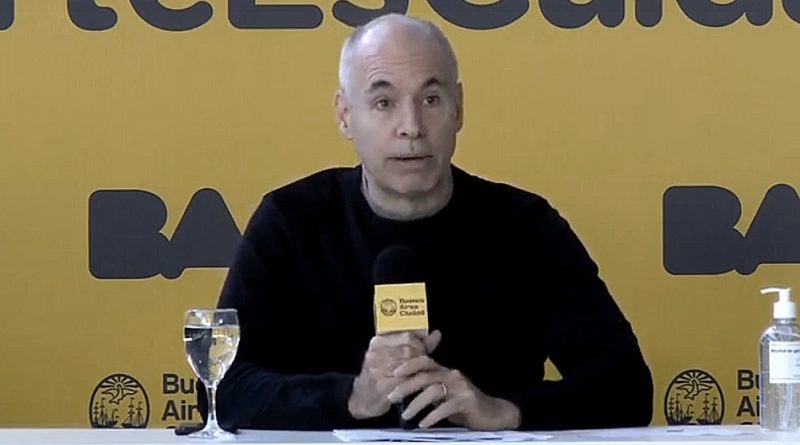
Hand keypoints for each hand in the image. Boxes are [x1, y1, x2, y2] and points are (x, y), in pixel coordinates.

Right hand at [348, 330, 441, 418]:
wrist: (362, 398)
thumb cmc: (380, 374)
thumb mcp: (393, 355)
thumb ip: (416, 344)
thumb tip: (436, 334)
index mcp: (378, 342)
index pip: (406, 336)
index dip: (420, 344)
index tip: (425, 351)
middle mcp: (375, 353)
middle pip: (408, 351)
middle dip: (421, 358)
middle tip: (426, 366)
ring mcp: (377, 370)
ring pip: (408, 366)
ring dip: (420, 371)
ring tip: (423, 375)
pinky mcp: (381, 386)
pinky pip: (405, 382)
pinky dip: (414, 383)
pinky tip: (418, 385)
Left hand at [388, 356, 520, 429]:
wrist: (491, 413)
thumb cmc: (463, 404)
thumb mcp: (444, 394)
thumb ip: (428, 390)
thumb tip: (403, 392)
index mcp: (445, 371)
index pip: (424, 361)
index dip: (408, 364)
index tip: (393, 372)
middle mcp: (452, 375)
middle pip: (425, 376)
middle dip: (406, 386)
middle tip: (391, 397)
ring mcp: (460, 387)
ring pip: (433, 391)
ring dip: (416, 404)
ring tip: (405, 415)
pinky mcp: (466, 401)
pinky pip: (445, 408)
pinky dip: (432, 416)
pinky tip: (423, 424)